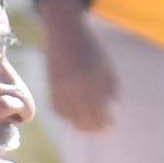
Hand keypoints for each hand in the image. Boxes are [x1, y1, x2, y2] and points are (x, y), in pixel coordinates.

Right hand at [37, 3, 117, 138]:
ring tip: (89, 125)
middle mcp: (76, 87)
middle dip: (95, 127)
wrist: (65, 33)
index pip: (101, 112)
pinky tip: (76, 115)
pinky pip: (59, 111)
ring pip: (71, 118)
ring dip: (81, 124)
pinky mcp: (51, 89)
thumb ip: (111, 91)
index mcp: (93, 81)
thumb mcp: (106, 68)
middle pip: (85, 119)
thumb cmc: (91, 50)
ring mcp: (61, 89)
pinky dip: (68, 116)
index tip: (111, 126)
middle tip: (102, 129)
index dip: (107, 122)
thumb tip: (112, 114)